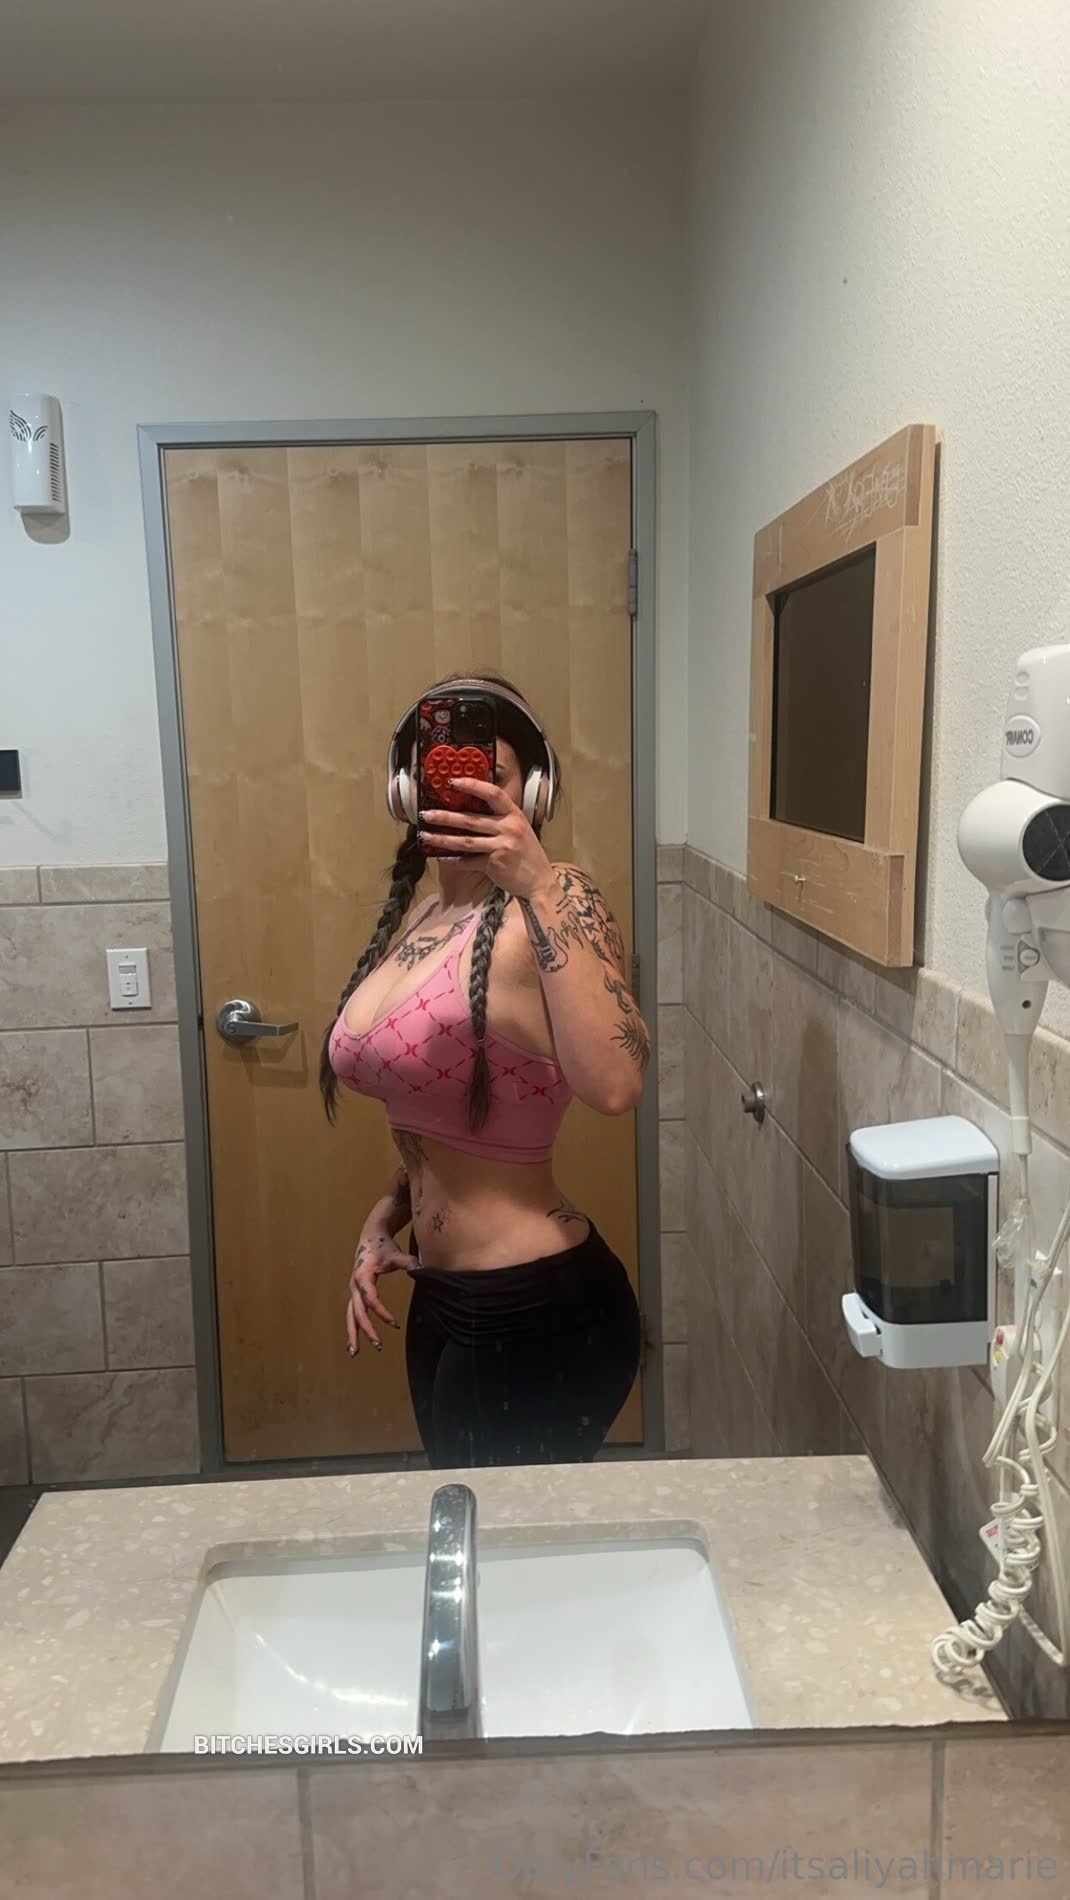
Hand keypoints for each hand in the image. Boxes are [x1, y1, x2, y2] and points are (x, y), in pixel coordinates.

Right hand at [345, 1227, 411, 1355]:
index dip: (382, 1313)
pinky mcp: (355, 1293)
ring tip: (354, 1353)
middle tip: (378, 1344)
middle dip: (366, 1330)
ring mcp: (353, 1290)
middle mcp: (354, 1285)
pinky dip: (352, 1328)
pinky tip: (352, 1343)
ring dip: (353, 1334)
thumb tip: (421, 1270)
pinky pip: (352, 1313)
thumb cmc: (383, 1246)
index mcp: (363, 1276)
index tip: (395, 1324)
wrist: (370, 1236)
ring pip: (350, 1316)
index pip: (371, 1299)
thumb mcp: (396, 1253)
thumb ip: (408, 1262)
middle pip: (358, 1312)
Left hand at [418, 778, 555, 900]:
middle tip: (426, 814)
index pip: (493, 794)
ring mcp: (502, 846)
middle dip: (445, 816)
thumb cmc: (526, 855)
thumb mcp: (519, 830)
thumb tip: (471, 810)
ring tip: (425, 835)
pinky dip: (454, 860)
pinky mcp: (494, 864)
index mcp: (514, 815)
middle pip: (471, 820)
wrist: (539, 882)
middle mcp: (509, 828)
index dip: (473, 785)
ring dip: (442, 838)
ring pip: (465, 841)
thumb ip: (500, 819)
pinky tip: (441, 857)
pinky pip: (468, 861)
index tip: (453, 782)